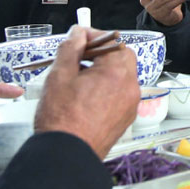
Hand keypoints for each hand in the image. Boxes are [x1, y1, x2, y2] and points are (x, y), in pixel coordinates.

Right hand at [35, 26, 139, 158]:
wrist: (67, 155)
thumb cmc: (62, 120)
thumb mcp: (59, 75)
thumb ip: (71, 48)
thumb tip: (78, 33)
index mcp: (117, 71)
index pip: (111, 40)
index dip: (92, 36)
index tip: (77, 38)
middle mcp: (129, 86)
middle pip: (121, 56)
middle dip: (101, 53)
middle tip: (79, 57)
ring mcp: (130, 104)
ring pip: (120, 76)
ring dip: (103, 71)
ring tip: (79, 78)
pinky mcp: (125, 118)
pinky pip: (119, 94)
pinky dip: (106, 89)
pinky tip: (86, 96)